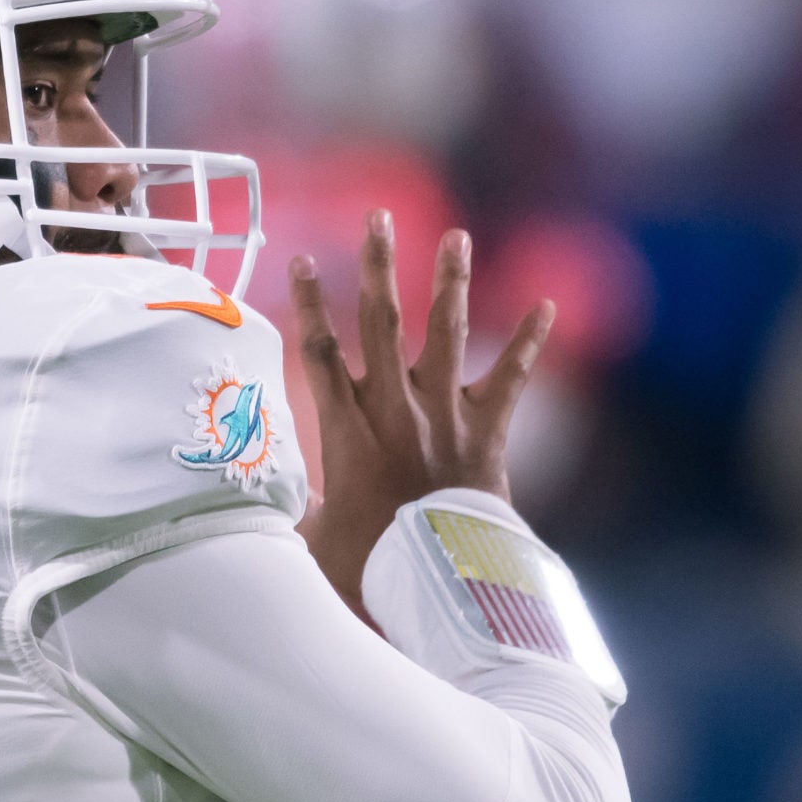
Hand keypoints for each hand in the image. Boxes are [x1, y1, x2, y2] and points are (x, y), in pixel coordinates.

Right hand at [291, 212, 554, 615]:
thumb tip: (254, 512)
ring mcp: (444, 415)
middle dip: (379, 265)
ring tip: (457, 237)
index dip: (311, 304)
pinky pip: (512, 378)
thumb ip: (292, 513)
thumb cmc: (373, 568)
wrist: (444, 584)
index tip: (304, 259)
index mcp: (348, 430)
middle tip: (378, 217)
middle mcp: (395, 409)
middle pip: (382, 322)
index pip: (321, 352)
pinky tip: (547, 304)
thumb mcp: (316, 541)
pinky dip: (529, 341)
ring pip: (446, 333)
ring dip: (451, 282)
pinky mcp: (486, 432)